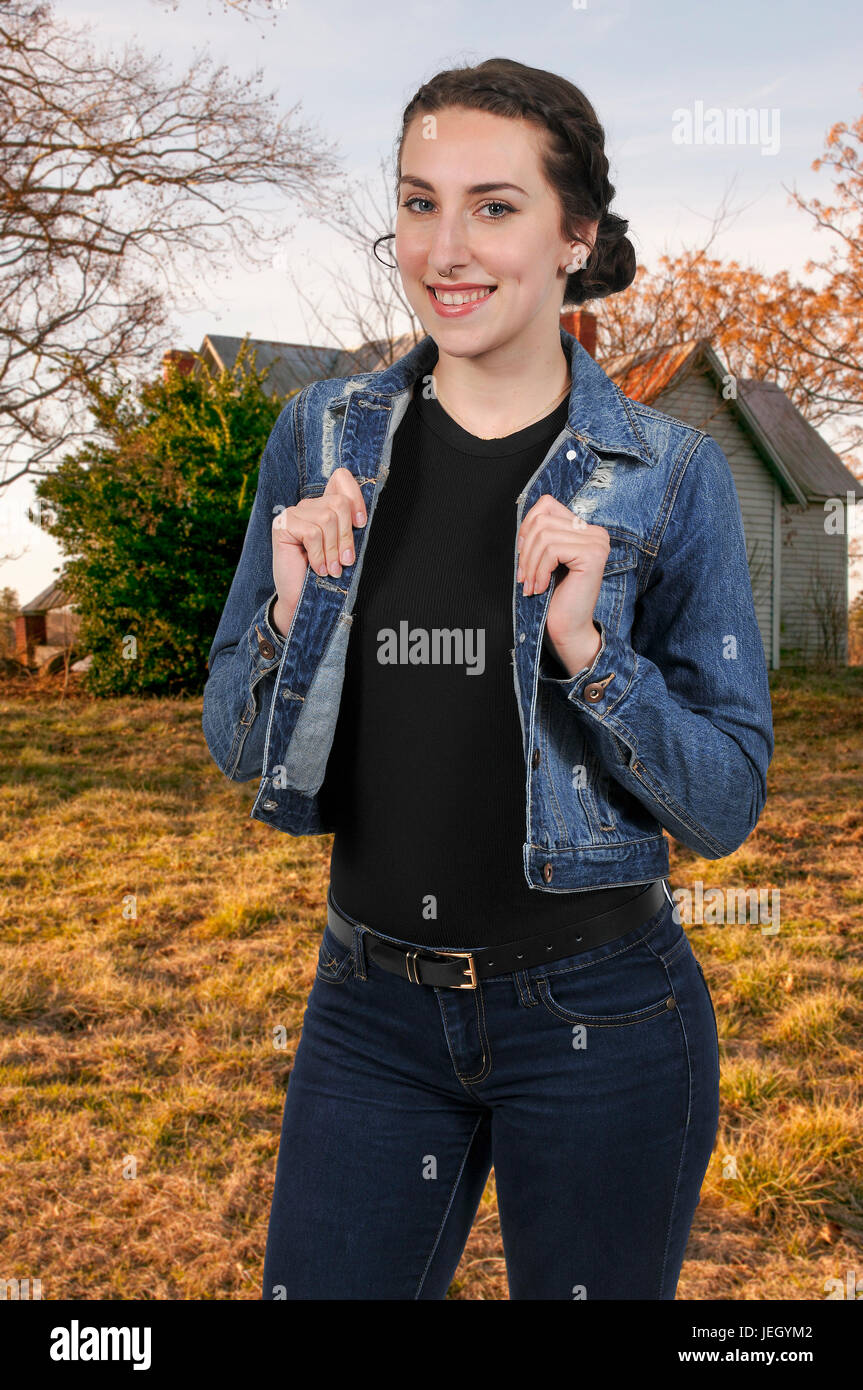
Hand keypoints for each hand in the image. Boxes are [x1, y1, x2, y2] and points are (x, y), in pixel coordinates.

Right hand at [271, 467, 366, 634]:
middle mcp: (308, 505)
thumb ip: (349, 528)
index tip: (360, 524)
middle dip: (346, 536)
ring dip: (333, 550)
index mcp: (324, 506)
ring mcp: (293, 513)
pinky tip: (317, 568)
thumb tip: (362, 517)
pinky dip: (319, 555)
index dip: (355, 496)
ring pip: (327, 519)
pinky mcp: (283, 524)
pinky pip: (312, 533)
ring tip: (331, 569)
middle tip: (346, 561)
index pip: (341, 478)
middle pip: (339, 503)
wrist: (300, 598)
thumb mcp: (342, 547)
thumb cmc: (324, 573)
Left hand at [516, 495, 609, 667]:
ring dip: (530, 564)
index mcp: (584, 529)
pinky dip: (539, 571)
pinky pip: (552, 550)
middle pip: (542, 520)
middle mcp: (595, 532)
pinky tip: (541, 588)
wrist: (568, 629)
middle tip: (523, 576)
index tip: (522, 554)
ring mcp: (597, 542)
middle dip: (525, 550)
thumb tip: (524, 520)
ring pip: (544, 536)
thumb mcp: (544, 559)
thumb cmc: (554, 597)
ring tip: (530, 584)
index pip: (547, 504)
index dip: (526, 526)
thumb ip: (540, 535)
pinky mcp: (592, 555)